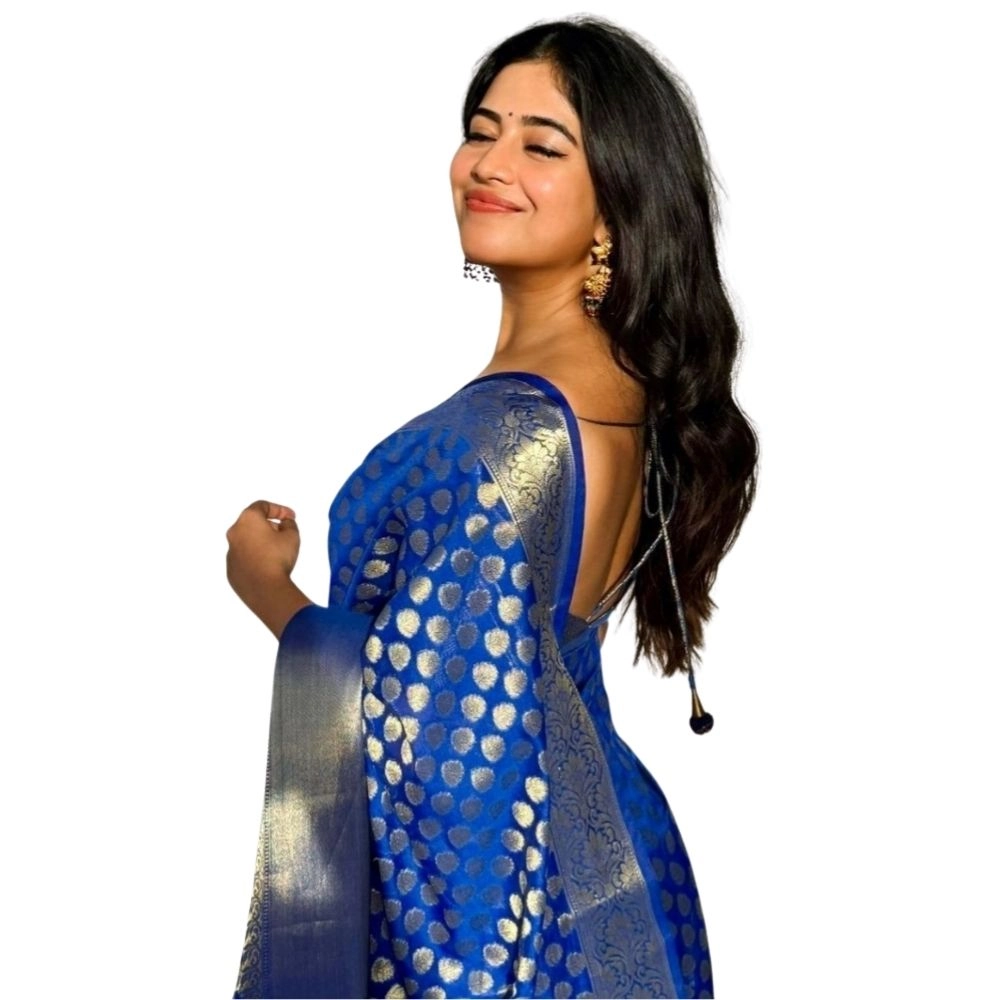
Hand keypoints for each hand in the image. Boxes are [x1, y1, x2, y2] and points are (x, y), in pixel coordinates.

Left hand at [226, 500, 310, 637]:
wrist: (266, 590)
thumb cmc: (278, 558)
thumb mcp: (292, 536)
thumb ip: (289, 524)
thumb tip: (284, 524)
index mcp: (248, 519)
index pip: (262, 506)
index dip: (279, 509)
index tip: (290, 517)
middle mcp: (235, 533)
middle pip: (252, 523)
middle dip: (269, 526)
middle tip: (284, 533)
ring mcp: (231, 552)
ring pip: (247, 541)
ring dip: (261, 542)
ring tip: (277, 552)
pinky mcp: (231, 570)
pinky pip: (245, 559)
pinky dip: (256, 558)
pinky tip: (269, 566)